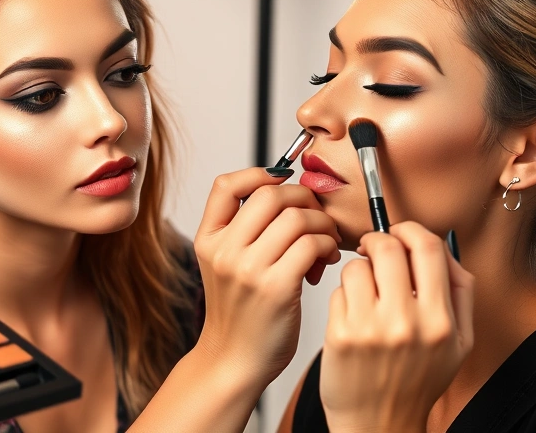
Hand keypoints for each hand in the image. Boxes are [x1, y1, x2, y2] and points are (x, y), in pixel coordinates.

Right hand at [193, 168, 342, 390]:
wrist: (234, 361)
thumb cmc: (241, 313)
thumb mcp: (225, 265)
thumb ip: (244, 230)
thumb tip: (286, 189)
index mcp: (208, 240)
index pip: (226, 185)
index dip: (258, 174)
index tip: (281, 182)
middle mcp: (224, 251)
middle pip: (270, 195)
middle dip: (302, 198)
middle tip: (315, 215)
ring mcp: (248, 269)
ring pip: (296, 217)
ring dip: (321, 223)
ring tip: (324, 242)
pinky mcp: (276, 287)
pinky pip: (311, 244)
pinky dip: (327, 245)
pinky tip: (326, 259)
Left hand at [319, 222, 474, 432]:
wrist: (380, 424)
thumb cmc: (415, 382)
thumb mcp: (459, 343)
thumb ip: (460, 291)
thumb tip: (443, 247)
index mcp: (441, 321)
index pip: (429, 248)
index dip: (411, 230)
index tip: (400, 233)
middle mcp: (407, 324)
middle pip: (389, 248)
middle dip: (378, 241)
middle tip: (374, 250)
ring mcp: (370, 329)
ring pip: (357, 267)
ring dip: (359, 270)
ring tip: (364, 289)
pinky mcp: (340, 335)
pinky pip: (338, 291)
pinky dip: (344, 295)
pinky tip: (353, 314)